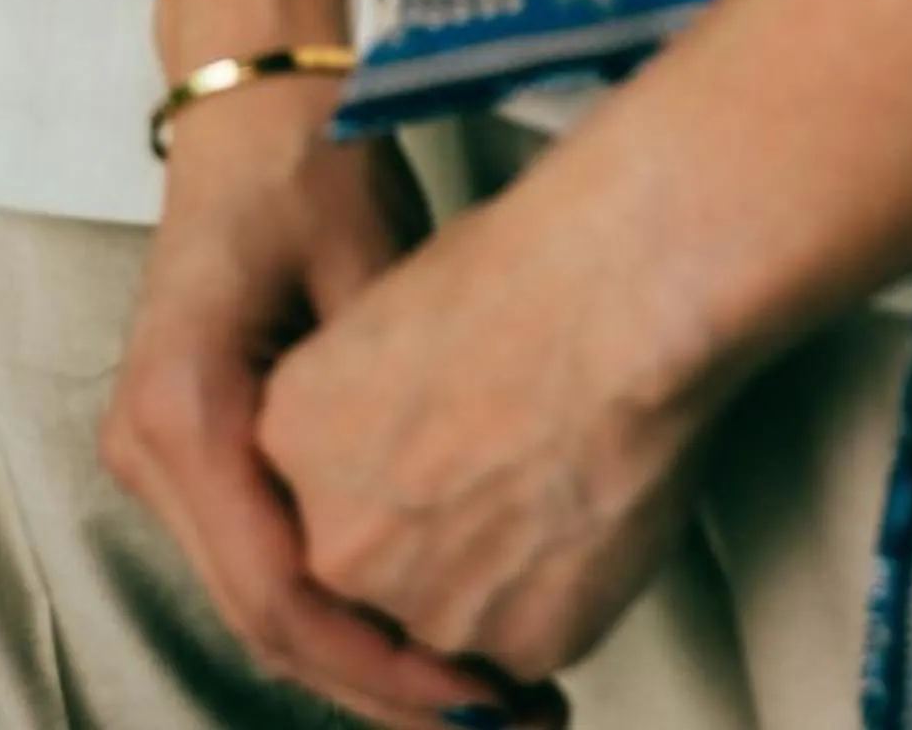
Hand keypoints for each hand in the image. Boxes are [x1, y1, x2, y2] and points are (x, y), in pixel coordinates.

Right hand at [103, 77, 567, 729]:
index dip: (380, 666)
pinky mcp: (191, 453)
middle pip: (265, 624)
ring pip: (262, 608)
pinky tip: (422, 630)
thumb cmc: (307, 161)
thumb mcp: (373, 269)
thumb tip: (483, 525)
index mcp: (182, 406)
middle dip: (383, 688)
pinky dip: (340, 609)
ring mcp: (158, 456)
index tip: (474, 698)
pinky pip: (262, 563)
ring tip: (481, 695)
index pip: (276, 594)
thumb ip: (399, 400)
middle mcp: (149, 447)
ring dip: (364, 661)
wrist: (253, 107)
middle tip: (501, 719)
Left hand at [256, 149, 709, 688]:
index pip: (325, 494)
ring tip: (554, 475)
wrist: (617, 301)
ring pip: (456, 612)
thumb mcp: (392, 306)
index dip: (388, 480)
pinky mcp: (522, 639)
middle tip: (498, 471)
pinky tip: (587, 504)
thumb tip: (400, 431)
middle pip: (380, 568)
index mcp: (294, 440)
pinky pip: (534, 634)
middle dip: (434, 537)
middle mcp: (342, 541)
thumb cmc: (523, 271)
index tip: (431, 459)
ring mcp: (429, 603)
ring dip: (496, 572)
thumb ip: (366, 401)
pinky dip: (564, 591)